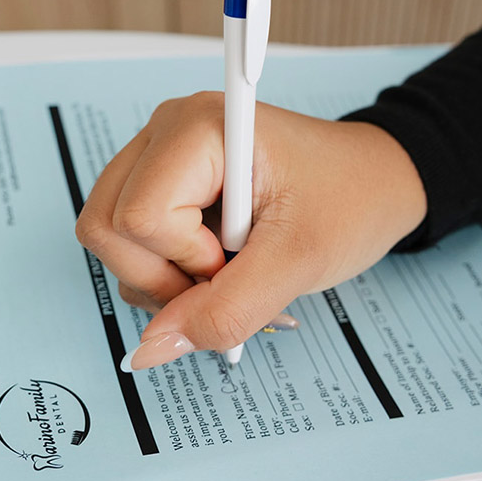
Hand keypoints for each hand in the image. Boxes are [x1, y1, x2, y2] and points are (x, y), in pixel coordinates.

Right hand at [75, 92, 425, 370]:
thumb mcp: (298, 260)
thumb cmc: (351, 198)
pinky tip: (217, 266)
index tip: (240, 259)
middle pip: (106, 228)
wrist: (375, 181)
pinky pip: (131, 244)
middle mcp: (165, 133)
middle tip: (227, 276)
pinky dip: (168, 274)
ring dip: (166, 281)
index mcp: (197, 129)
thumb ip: (225, 310)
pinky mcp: (163, 184)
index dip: (186, 261)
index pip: (137, 218)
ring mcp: (158, 157)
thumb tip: (150, 351)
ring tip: (229, 270)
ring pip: (111, 240)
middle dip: (162, 277)